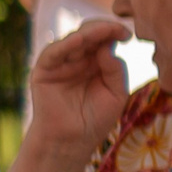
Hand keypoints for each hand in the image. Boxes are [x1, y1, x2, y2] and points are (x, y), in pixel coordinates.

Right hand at [25, 17, 131, 156]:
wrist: (72, 142)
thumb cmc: (96, 120)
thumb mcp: (116, 94)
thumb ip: (115, 70)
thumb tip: (108, 47)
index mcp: (96, 62)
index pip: (104, 39)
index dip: (114, 32)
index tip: (128, 34)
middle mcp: (78, 58)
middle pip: (89, 34)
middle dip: (103, 29)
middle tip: (117, 30)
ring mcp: (60, 63)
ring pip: (73, 39)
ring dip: (88, 33)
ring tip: (102, 31)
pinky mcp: (44, 70)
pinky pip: (53, 52)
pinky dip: (65, 45)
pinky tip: (78, 40)